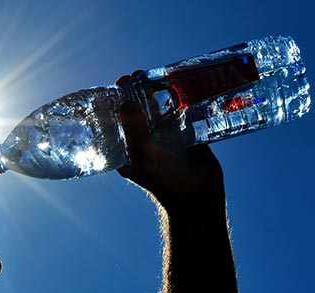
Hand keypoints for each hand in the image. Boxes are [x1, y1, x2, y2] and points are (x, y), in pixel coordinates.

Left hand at [116, 73, 225, 211]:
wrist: (198, 195)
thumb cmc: (164, 181)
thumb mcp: (143, 156)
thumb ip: (134, 130)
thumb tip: (123, 101)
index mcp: (128, 149)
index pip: (117, 121)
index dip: (116, 102)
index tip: (118, 84)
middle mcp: (145, 141)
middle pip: (138, 110)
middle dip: (137, 92)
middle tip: (137, 75)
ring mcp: (166, 137)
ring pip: (160, 109)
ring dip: (158, 92)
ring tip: (158, 75)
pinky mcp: (186, 134)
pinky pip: (182, 112)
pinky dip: (181, 99)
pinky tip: (182, 84)